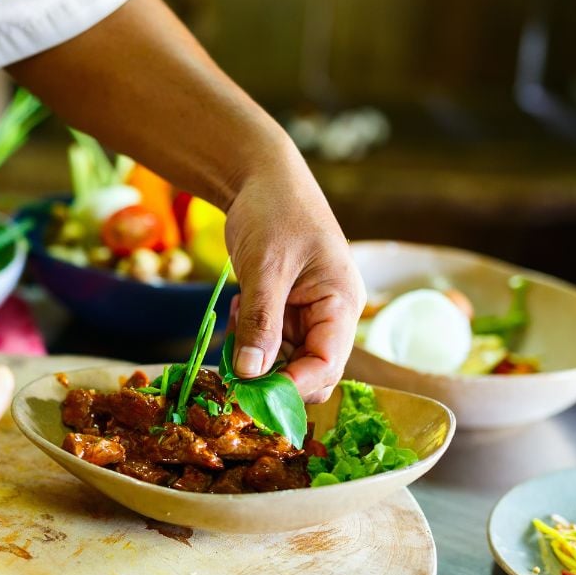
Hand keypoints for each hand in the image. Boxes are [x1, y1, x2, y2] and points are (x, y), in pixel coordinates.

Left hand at [224, 144, 364, 402]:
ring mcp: (306, 313)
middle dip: (272, 376)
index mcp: (342, 304)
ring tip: (238, 316)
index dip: (294, 386)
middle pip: (308, 370)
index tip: (254, 397)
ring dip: (255, 355)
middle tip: (233, 369)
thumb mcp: (266, 268)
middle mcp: (329, 315)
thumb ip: (261, 323)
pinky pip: (268, 341)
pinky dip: (248, 337)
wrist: (259, 177)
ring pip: (284, 360)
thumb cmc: (274, 212)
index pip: (327, 365)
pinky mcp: (284, 309)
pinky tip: (239, 308)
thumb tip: (251, 375)